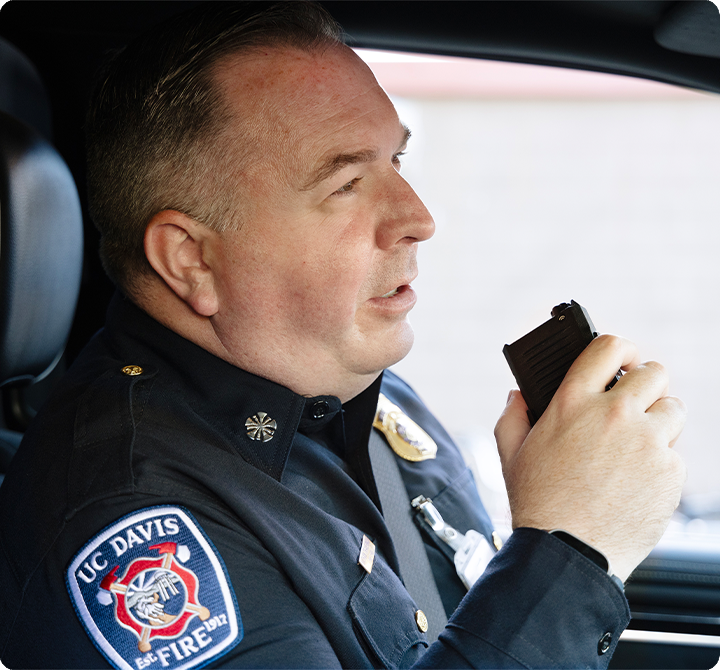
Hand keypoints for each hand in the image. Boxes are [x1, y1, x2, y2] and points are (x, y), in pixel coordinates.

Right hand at [494, 334, 686, 581]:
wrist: (569, 551)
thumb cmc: (539, 503)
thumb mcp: (510, 453)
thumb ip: (512, 414)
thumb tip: (519, 394)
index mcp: (572, 403)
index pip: (609, 347)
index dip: (621, 348)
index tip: (623, 360)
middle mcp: (613, 415)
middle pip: (655, 373)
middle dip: (646, 384)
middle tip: (633, 405)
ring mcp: (646, 442)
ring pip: (673, 410)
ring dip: (658, 421)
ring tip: (636, 446)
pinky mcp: (670, 473)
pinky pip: (676, 454)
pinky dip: (661, 462)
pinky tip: (637, 480)